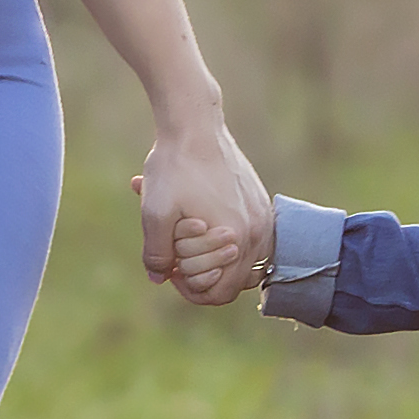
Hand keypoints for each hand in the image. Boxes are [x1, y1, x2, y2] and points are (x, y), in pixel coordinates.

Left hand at [132, 118, 273, 304]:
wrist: (195, 124)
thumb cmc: (175, 167)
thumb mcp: (155, 214)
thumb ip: (157, 254)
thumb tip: (160, 279)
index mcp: (238, 239)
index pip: (221, 294)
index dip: (191, 291)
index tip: (171, 270)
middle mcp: (259, 232)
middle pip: (233, 280)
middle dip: (200, 272)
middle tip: (174, 253)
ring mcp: (263, 216)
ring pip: (238, 258)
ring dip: (209, 253)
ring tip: (182, 233)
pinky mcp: (259, 202)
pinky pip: (243, 234)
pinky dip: (218, 233)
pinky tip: (193, 214)